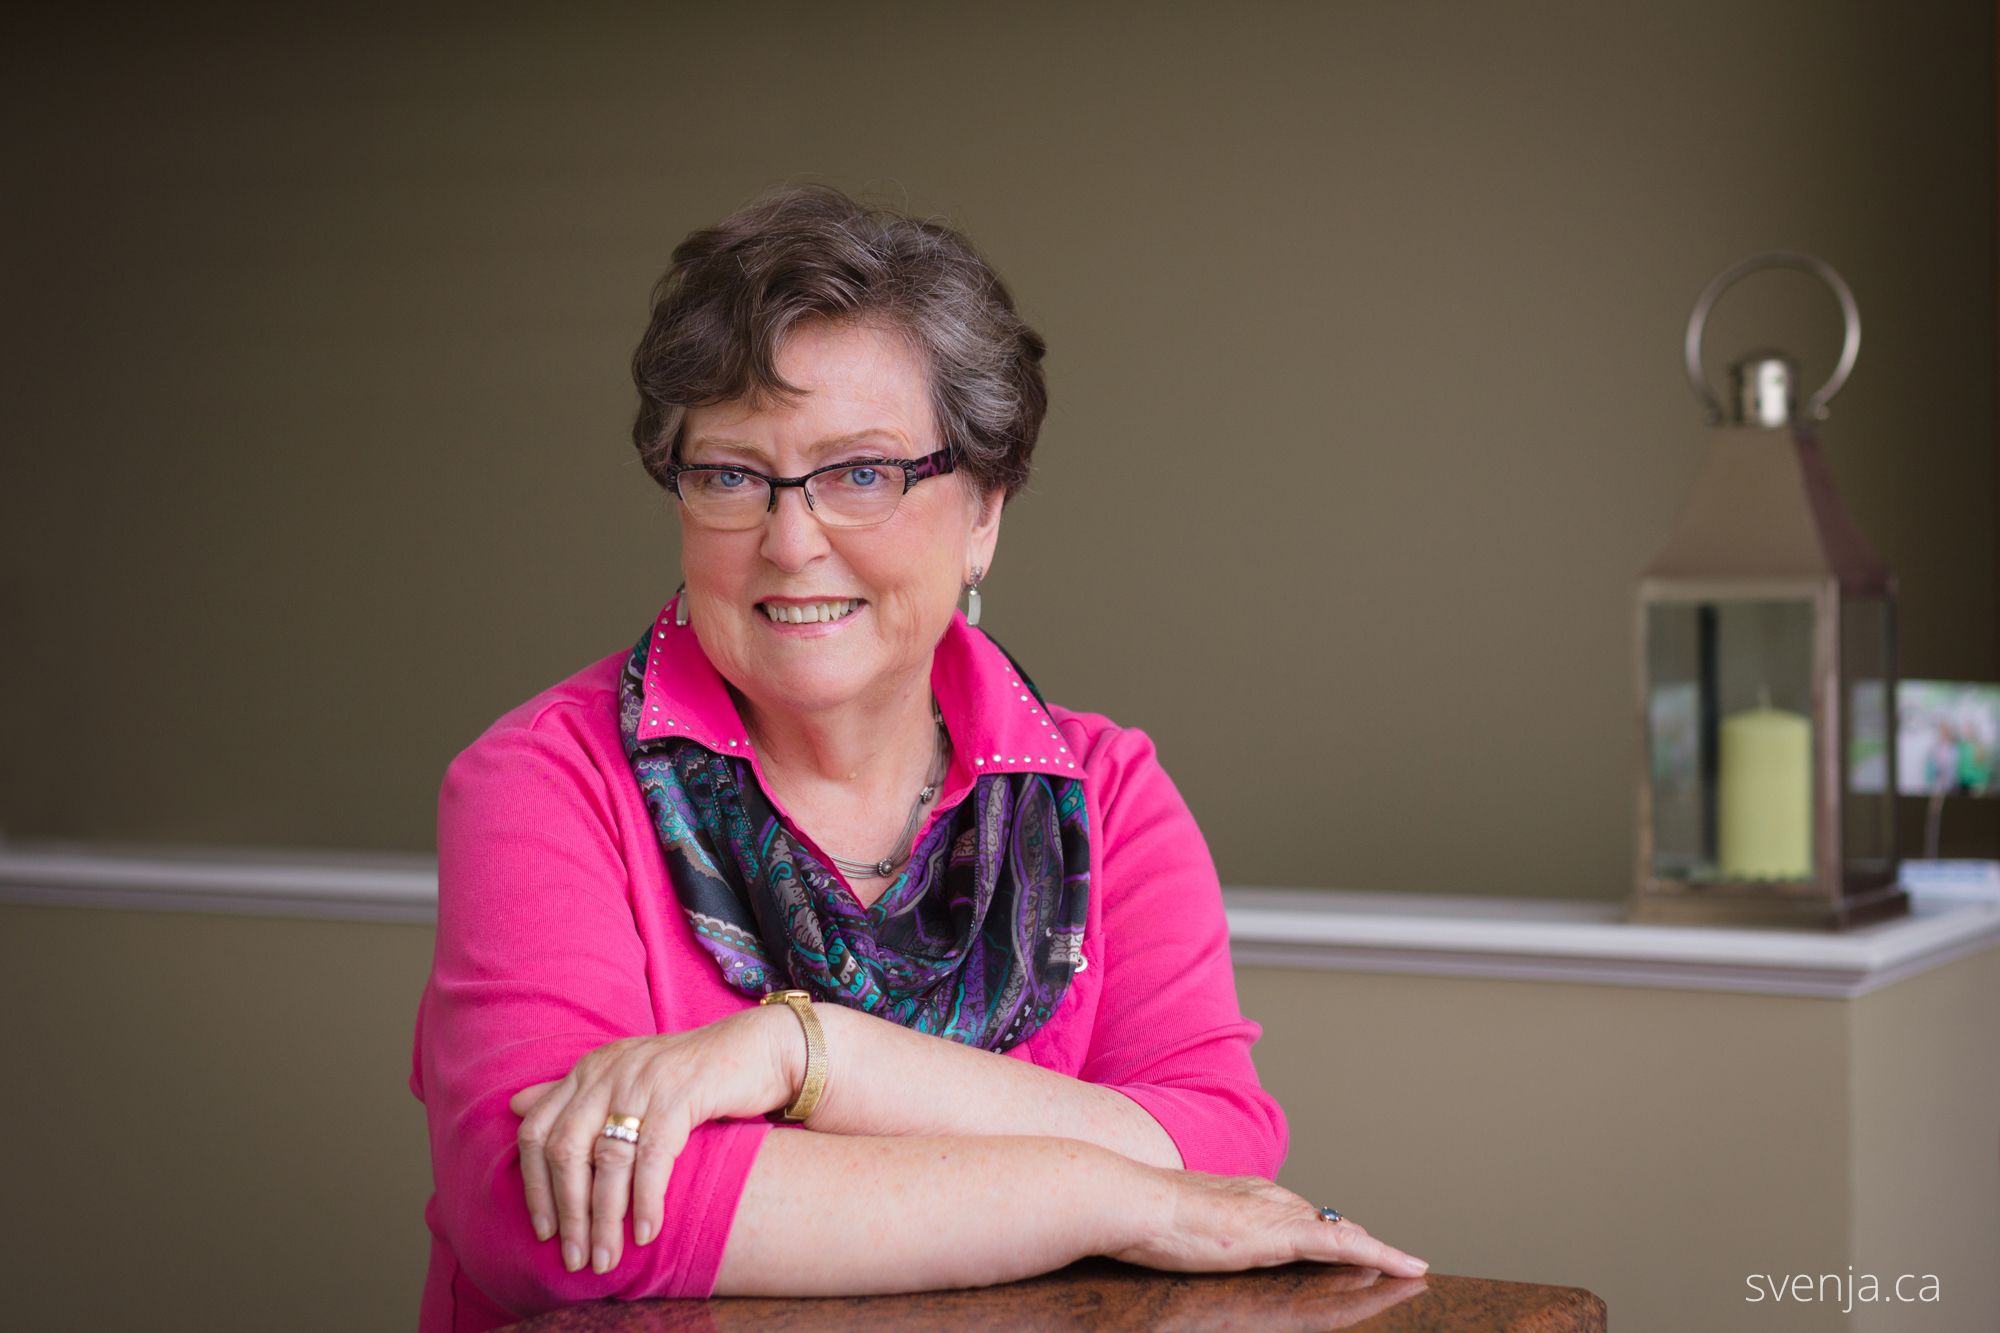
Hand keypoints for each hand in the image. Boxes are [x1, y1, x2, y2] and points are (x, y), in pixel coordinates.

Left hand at [508, 1006, 796, 1275]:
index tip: (544, 1230)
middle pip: (566, 1151)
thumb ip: (573, 1093)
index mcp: (588, 1071)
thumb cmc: (688, 1073)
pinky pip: (652, 1158)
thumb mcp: (624, 1076)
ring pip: (607, 1161)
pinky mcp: (680, 1095)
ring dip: (604, 1218)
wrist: (755, 1049)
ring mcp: (643, 1082)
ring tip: (607, 1257)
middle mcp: (608, 1073)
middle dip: (567, 1213)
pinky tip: (647, 1231)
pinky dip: (646, 1200)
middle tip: (575, 1257)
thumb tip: (516, 1105)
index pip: (536, 1131)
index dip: (533, 1186)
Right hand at [1108, 1167, 1428, 1278]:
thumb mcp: (1171, 1221)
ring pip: (1340, 1235)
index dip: (1320, 1229)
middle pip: (1323, 1222)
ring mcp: (1275, 1214)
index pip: (1292, 1213)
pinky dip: (1381, 1256)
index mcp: (1240, 1192)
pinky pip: (1345, 1246)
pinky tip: (1408, 1268)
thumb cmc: (1136, 1215)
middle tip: (1390, 1259)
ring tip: (1409, 1268)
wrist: (1132, 1202)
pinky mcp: (1282, 1235)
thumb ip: (1192, 1225)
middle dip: (1355, 1241)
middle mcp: (1265, 1195)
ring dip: (1376, 1252)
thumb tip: (1187, 1234)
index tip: (1342, 1241)